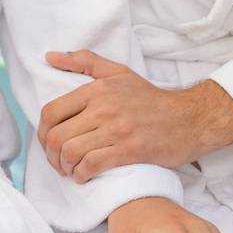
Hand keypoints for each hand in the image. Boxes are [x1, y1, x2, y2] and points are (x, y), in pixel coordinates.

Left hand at [39, 50, 232, 174]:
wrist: (190, 119)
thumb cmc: (150, 98)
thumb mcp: (118, 72)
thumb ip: (83, 61)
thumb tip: (49, 56)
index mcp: (96, 89)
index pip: (51, 112)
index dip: (42, 132)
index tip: (48, 143)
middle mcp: (104, 108)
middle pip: (57, 136)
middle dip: (51, 155)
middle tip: (58, 162)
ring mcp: (117, 130)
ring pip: (71, 152)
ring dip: (65, 167)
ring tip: (70, 170)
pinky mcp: (130, 150)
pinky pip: (92, 165)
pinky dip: (82, 174)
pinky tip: (84, 175)